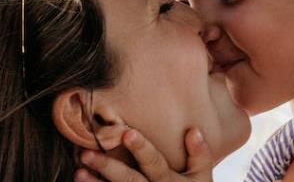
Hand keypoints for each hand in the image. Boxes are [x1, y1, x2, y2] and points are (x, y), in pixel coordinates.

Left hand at [74, 128, 213, 181]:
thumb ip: (200, 154)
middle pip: (128, 180)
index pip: (154, 162)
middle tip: (87, 154)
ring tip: (78, 172)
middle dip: (108, 167)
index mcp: (170, 181)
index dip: (141, 148)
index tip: (127, 133)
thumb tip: (193, 130)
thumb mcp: (203, 177)